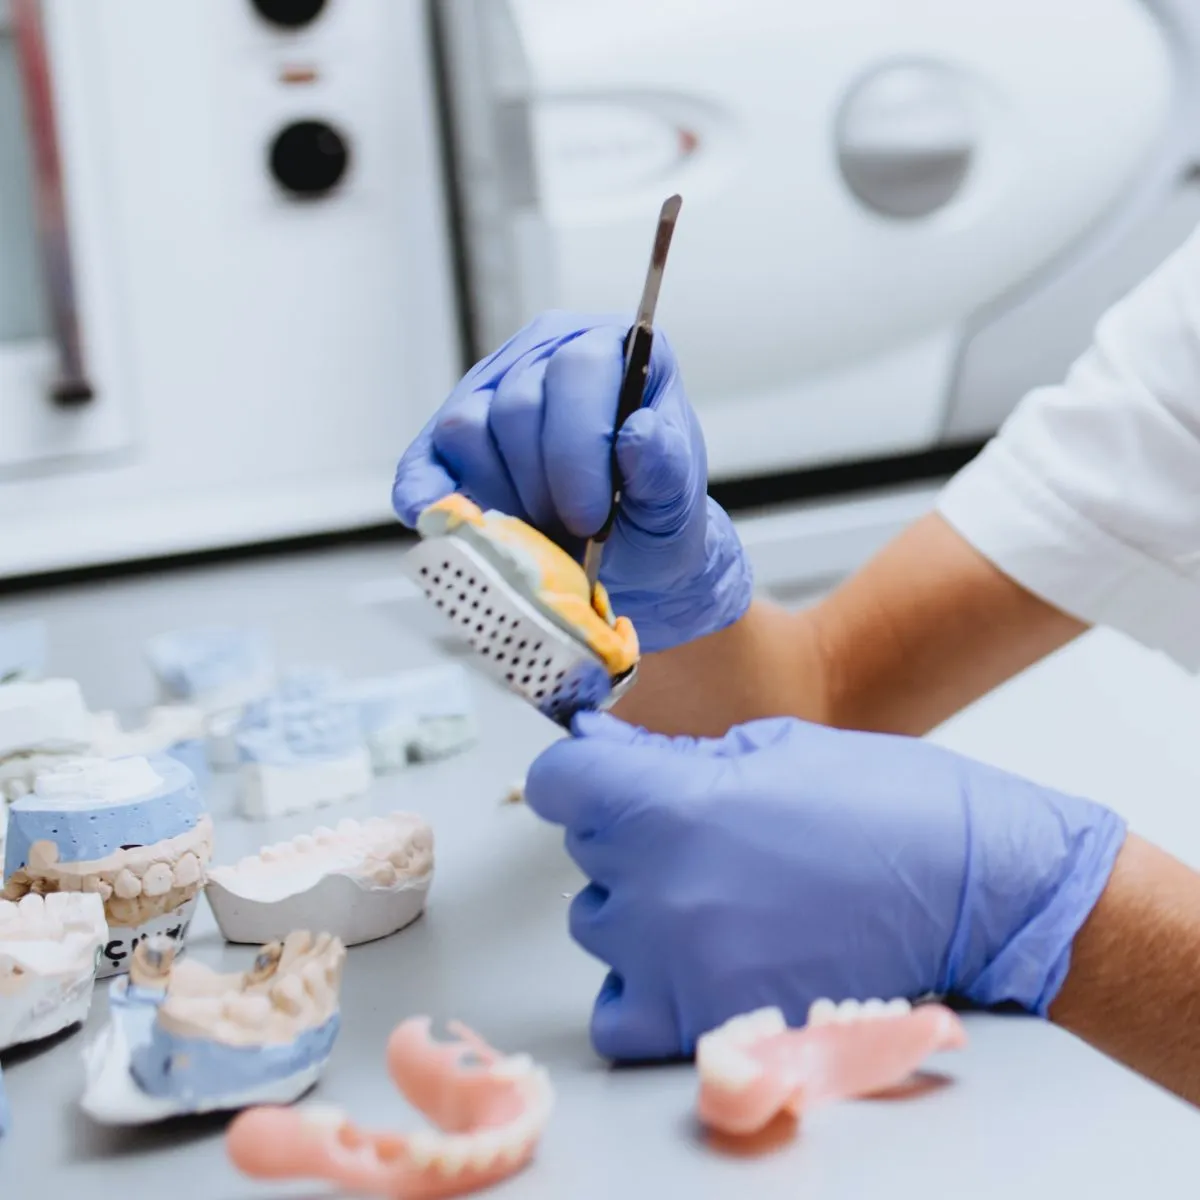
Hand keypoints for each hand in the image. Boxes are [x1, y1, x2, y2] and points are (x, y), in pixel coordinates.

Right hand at [392, 311, 751, 652]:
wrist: (627, 560)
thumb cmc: (653, 520)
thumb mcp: (676, 503)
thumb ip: (664, 468)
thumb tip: (639, 433)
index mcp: (612, 351)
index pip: (578, 369)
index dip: (578, 448)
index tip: (591, 518)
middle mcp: (544, 356)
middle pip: (516, 405)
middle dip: (540, 487)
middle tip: (568, 535)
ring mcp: (488, 393)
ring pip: (466, 430)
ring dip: (500, 499)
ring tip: (539, 535)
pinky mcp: (446, 441)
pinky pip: (423, 460)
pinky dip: (432, 498)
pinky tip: (452, 526)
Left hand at [525, 712, 1125, 1060]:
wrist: (978, 890)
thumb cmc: (888, 803)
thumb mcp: (770, 748)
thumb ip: (673, 759)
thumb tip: (607, 754)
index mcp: (672, 803)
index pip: (561, 780)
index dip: (582, 770)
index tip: (602, 773)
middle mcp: (660, 887)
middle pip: (585, 849)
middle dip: (627, 832)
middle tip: (694, 831)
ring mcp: (679, 965)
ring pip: (598, 925)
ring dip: (638, 905)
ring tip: (712, 894)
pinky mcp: (708, 1024)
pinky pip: (617, 1015)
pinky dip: (640, 989)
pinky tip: (688, 960)